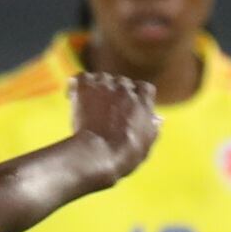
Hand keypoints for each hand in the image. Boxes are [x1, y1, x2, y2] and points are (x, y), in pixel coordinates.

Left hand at [59, 72, 159, 192]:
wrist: (98, 153)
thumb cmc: (125, 154)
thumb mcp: (146, 143)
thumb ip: (152, 127)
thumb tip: (157, 118)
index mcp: (143, 99)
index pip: (144, 88)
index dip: (137, 97)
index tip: (131, 107)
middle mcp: (125, 88)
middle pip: (122, 82)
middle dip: (116, 93)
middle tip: (107, 110)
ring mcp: (104, 86)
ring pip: (102, 78)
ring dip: (98, 88)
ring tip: (91, 105)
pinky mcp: (85, 88)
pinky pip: (81, 77)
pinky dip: (77, 85)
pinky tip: (73, 97)